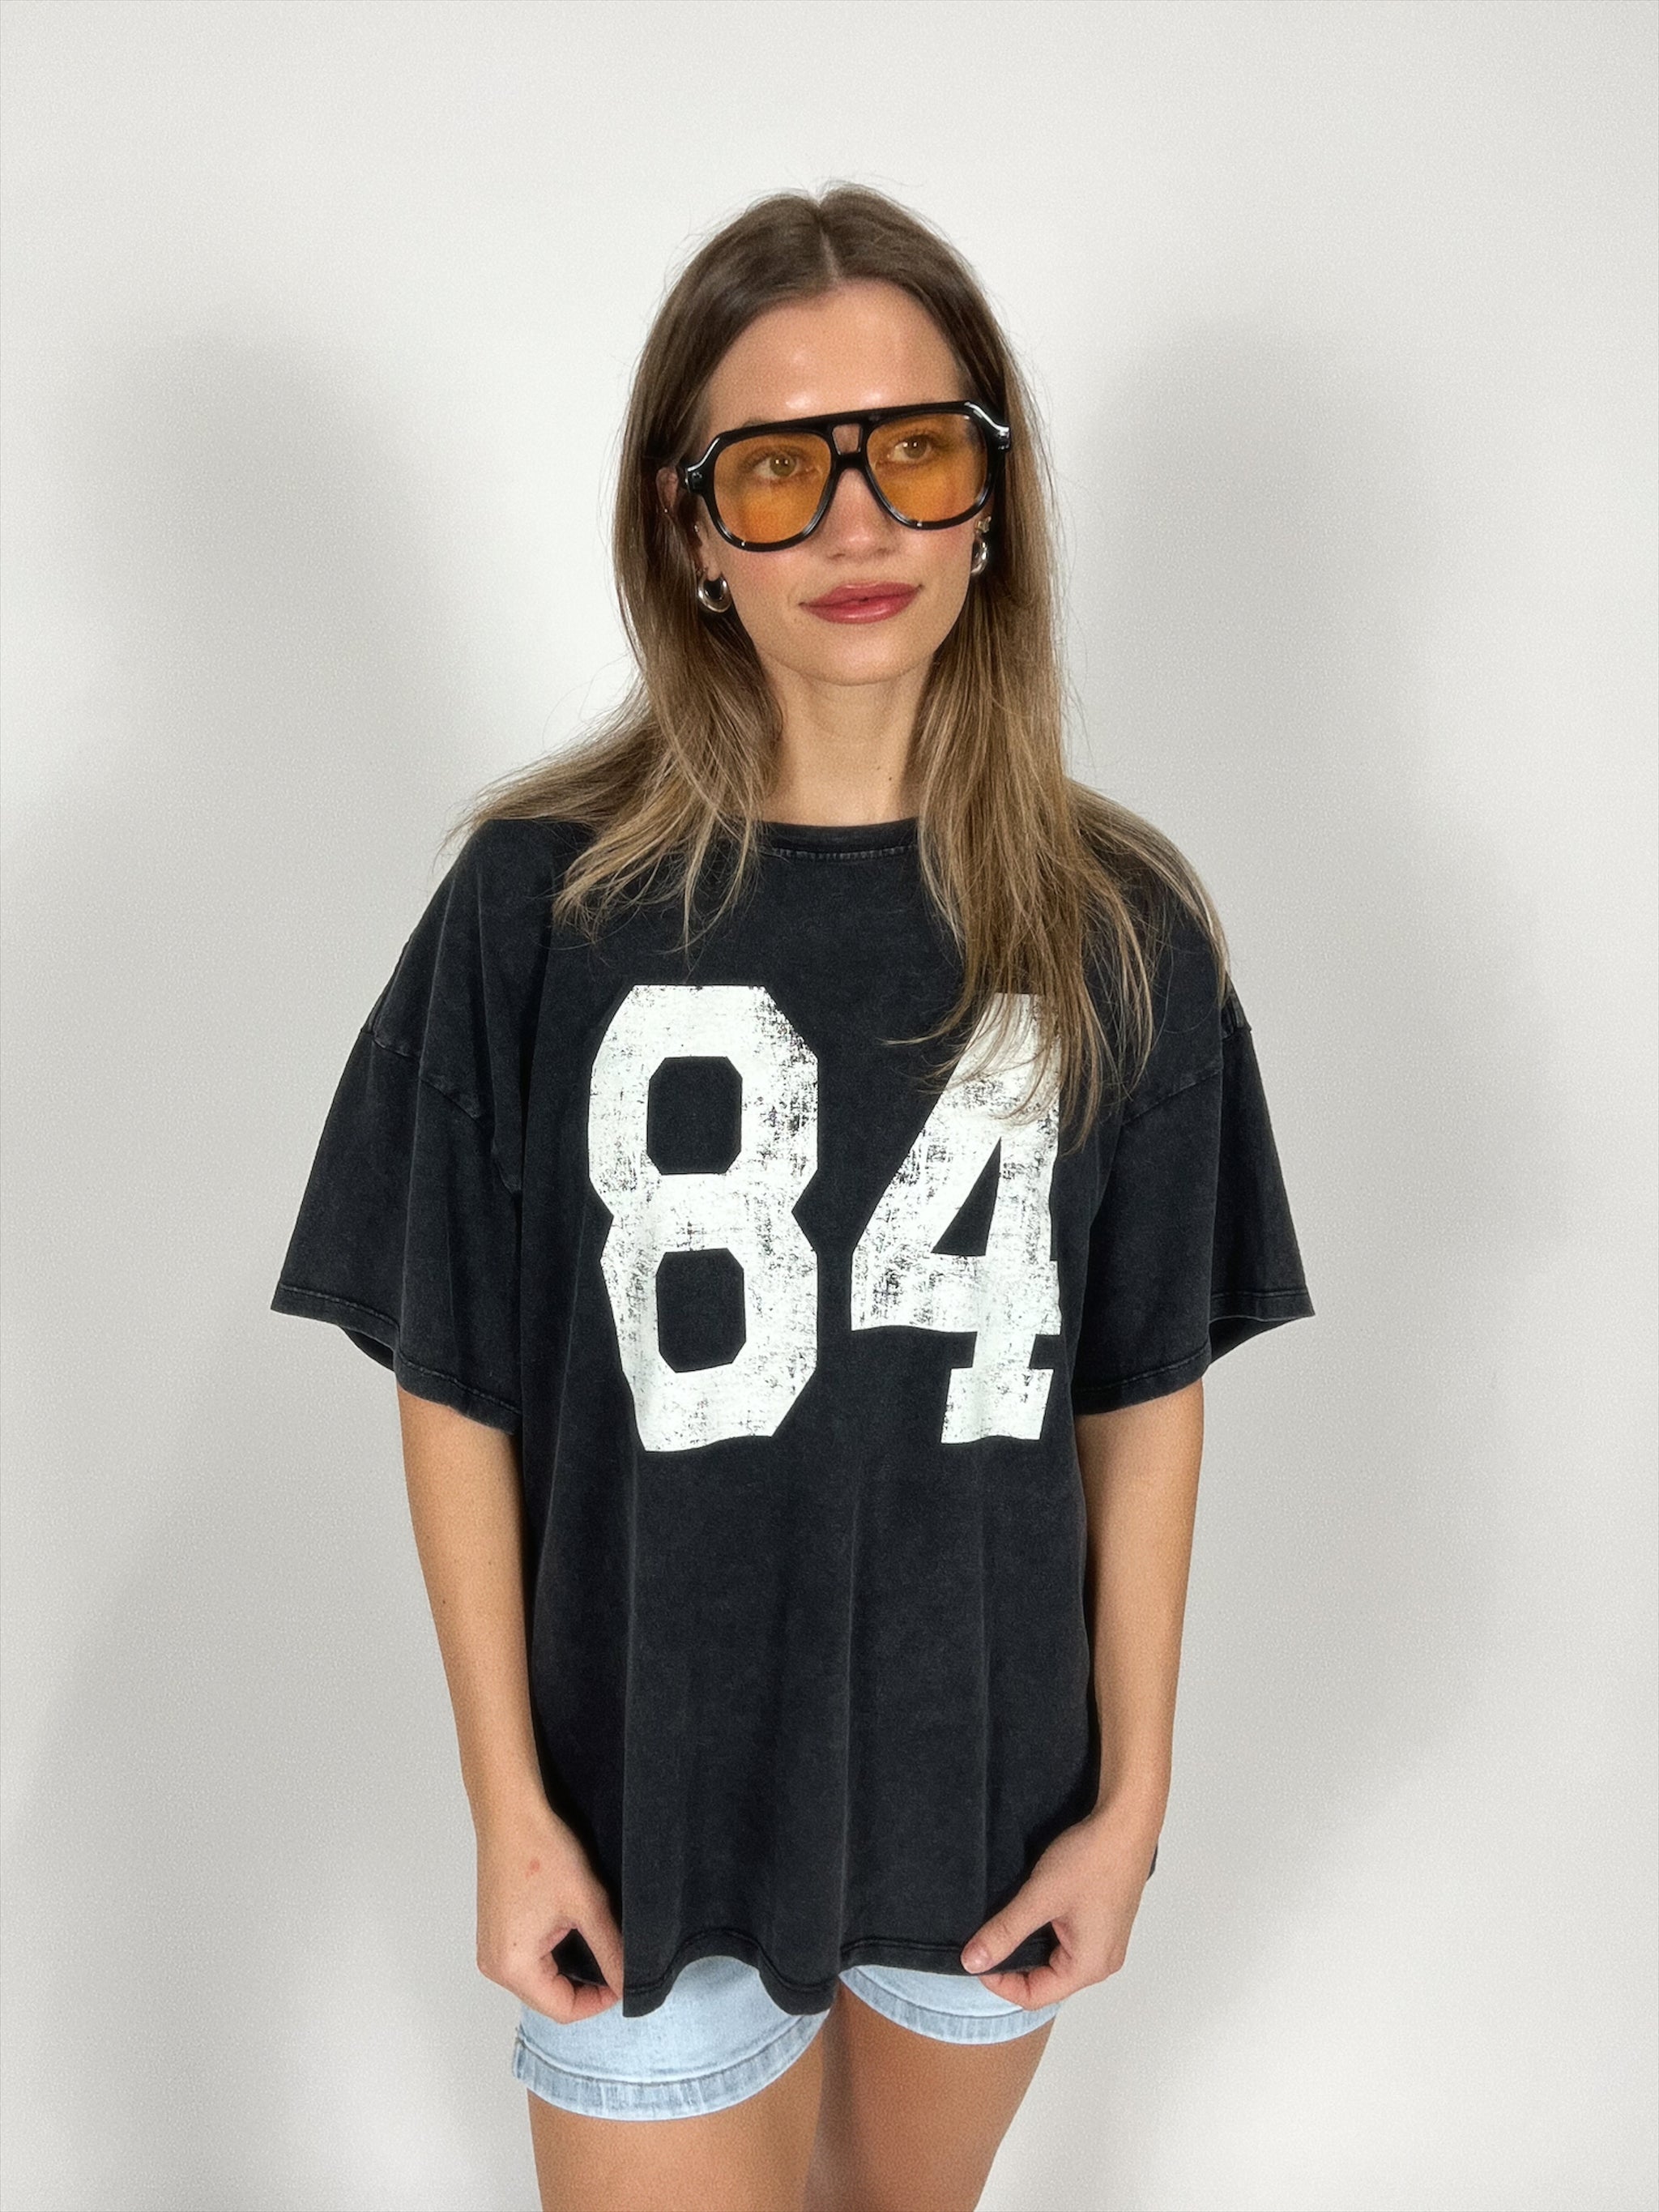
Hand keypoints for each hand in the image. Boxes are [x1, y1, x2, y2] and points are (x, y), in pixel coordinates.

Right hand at [474, 1793, 625, 2022]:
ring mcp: (491, 1949)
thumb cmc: (542, 1852)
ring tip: (596, 1940)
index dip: (599, 2001)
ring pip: (540, 1979)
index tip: (625, 1978)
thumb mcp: (587, 1905)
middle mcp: (495, 1966)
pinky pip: (529, 1960)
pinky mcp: (495, 1932)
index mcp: (513, 1967)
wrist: (510, 1812)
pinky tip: (572, 1929)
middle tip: (614, 1958)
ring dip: (570, 1968)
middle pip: (549, 1998)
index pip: (563, 2010)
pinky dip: (554, 1954)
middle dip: (585, 1986)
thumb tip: (629, 1984)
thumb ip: (611, 1950)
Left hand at [958, 1800, 1159, 2007]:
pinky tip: (1030, 1913)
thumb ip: (1004, 1932)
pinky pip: (1069, 1944)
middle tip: (986, 1941)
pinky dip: (1045, 1935)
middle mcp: (1102, 1963)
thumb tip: (971, 1962)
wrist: (1126, 1823)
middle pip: (1048, 1982)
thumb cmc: (1088, 1861)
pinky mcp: (1105, 1924)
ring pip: (1057, 1961)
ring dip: (1029, 1949)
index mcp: (1089, 1966)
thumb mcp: (1040, 1897)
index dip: (1000, 1983)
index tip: (976, 1957)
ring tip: (1005, 1926)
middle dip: (1014, 1967)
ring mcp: (1106, 1943)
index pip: (1035, 1996)